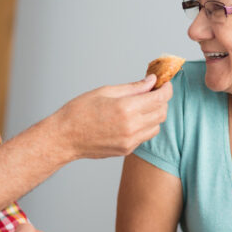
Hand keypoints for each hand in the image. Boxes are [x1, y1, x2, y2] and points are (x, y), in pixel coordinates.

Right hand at [54, 75, 171, 158]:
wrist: (64, 137)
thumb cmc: (79, 112)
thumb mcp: (105, 91)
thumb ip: (133, 87)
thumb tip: (151, 81)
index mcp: (126, 108)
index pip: (159, 98)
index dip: (167, 89)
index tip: (165, 84)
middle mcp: (131, 126)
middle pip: (162, 112)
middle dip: (162, 101)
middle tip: (153, 92)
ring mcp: (130, 141)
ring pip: (156, 126)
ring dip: (154, 115)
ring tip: (141, 106)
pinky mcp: (126, 150)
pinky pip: (145, 137)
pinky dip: (145, 126)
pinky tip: (132, 119)